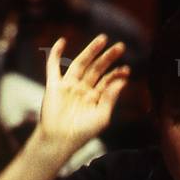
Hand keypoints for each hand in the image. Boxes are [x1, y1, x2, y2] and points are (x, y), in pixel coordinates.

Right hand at [39, 34, 129, 153]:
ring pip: (80, 64)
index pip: (107, 81)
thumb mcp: (102, 116)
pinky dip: (55, 54)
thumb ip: (111, 98)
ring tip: (103, 39)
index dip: (117, 74)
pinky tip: (62, 41)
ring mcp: (68, 87)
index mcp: (94, 98)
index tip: (126, 70)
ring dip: (90, 51)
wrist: (60, 140)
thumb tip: (122, 81)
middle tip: (121, 47)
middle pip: (96, 69)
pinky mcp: (54, 86)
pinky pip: (53, 67)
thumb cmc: (82, 133)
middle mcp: (82, 90)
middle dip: (108, 58)